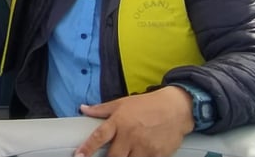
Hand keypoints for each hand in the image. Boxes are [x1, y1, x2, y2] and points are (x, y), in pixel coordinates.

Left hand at [76, 86, 194, 156]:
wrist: (176, 108)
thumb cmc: (147, 104)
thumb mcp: (122, 103)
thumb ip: (101, 109)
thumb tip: (83, 109)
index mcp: (119, 122)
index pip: (99, 137)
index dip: (87, 148)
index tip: (79, 156)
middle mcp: (130, 136)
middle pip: (113, 156)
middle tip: (109, 155)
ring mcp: (145, 147)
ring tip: (126, 152)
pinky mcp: (158, 155)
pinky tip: (141, 153)